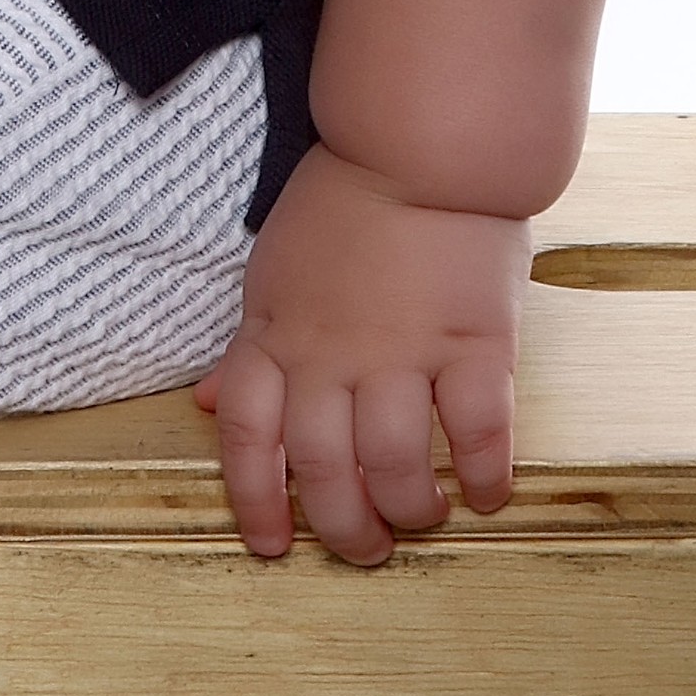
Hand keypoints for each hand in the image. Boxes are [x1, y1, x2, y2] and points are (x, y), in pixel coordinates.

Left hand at [196, 140, 521, 565]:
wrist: (422, 145)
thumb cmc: (346, 207)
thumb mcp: (273, 272)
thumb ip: (247, 346)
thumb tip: (206, 403)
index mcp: (275, 338)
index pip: (247, 440)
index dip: (254, 502)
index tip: (271, 545)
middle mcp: (331, 356)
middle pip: (324, 471)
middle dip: (344, 529)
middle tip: (367, 551)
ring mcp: (405, 352)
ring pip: (396, 466)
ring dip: (412, 509)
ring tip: (426, 517)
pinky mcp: (475, 342)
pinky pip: (479, 431)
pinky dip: (485, 476)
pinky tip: (489, 495)